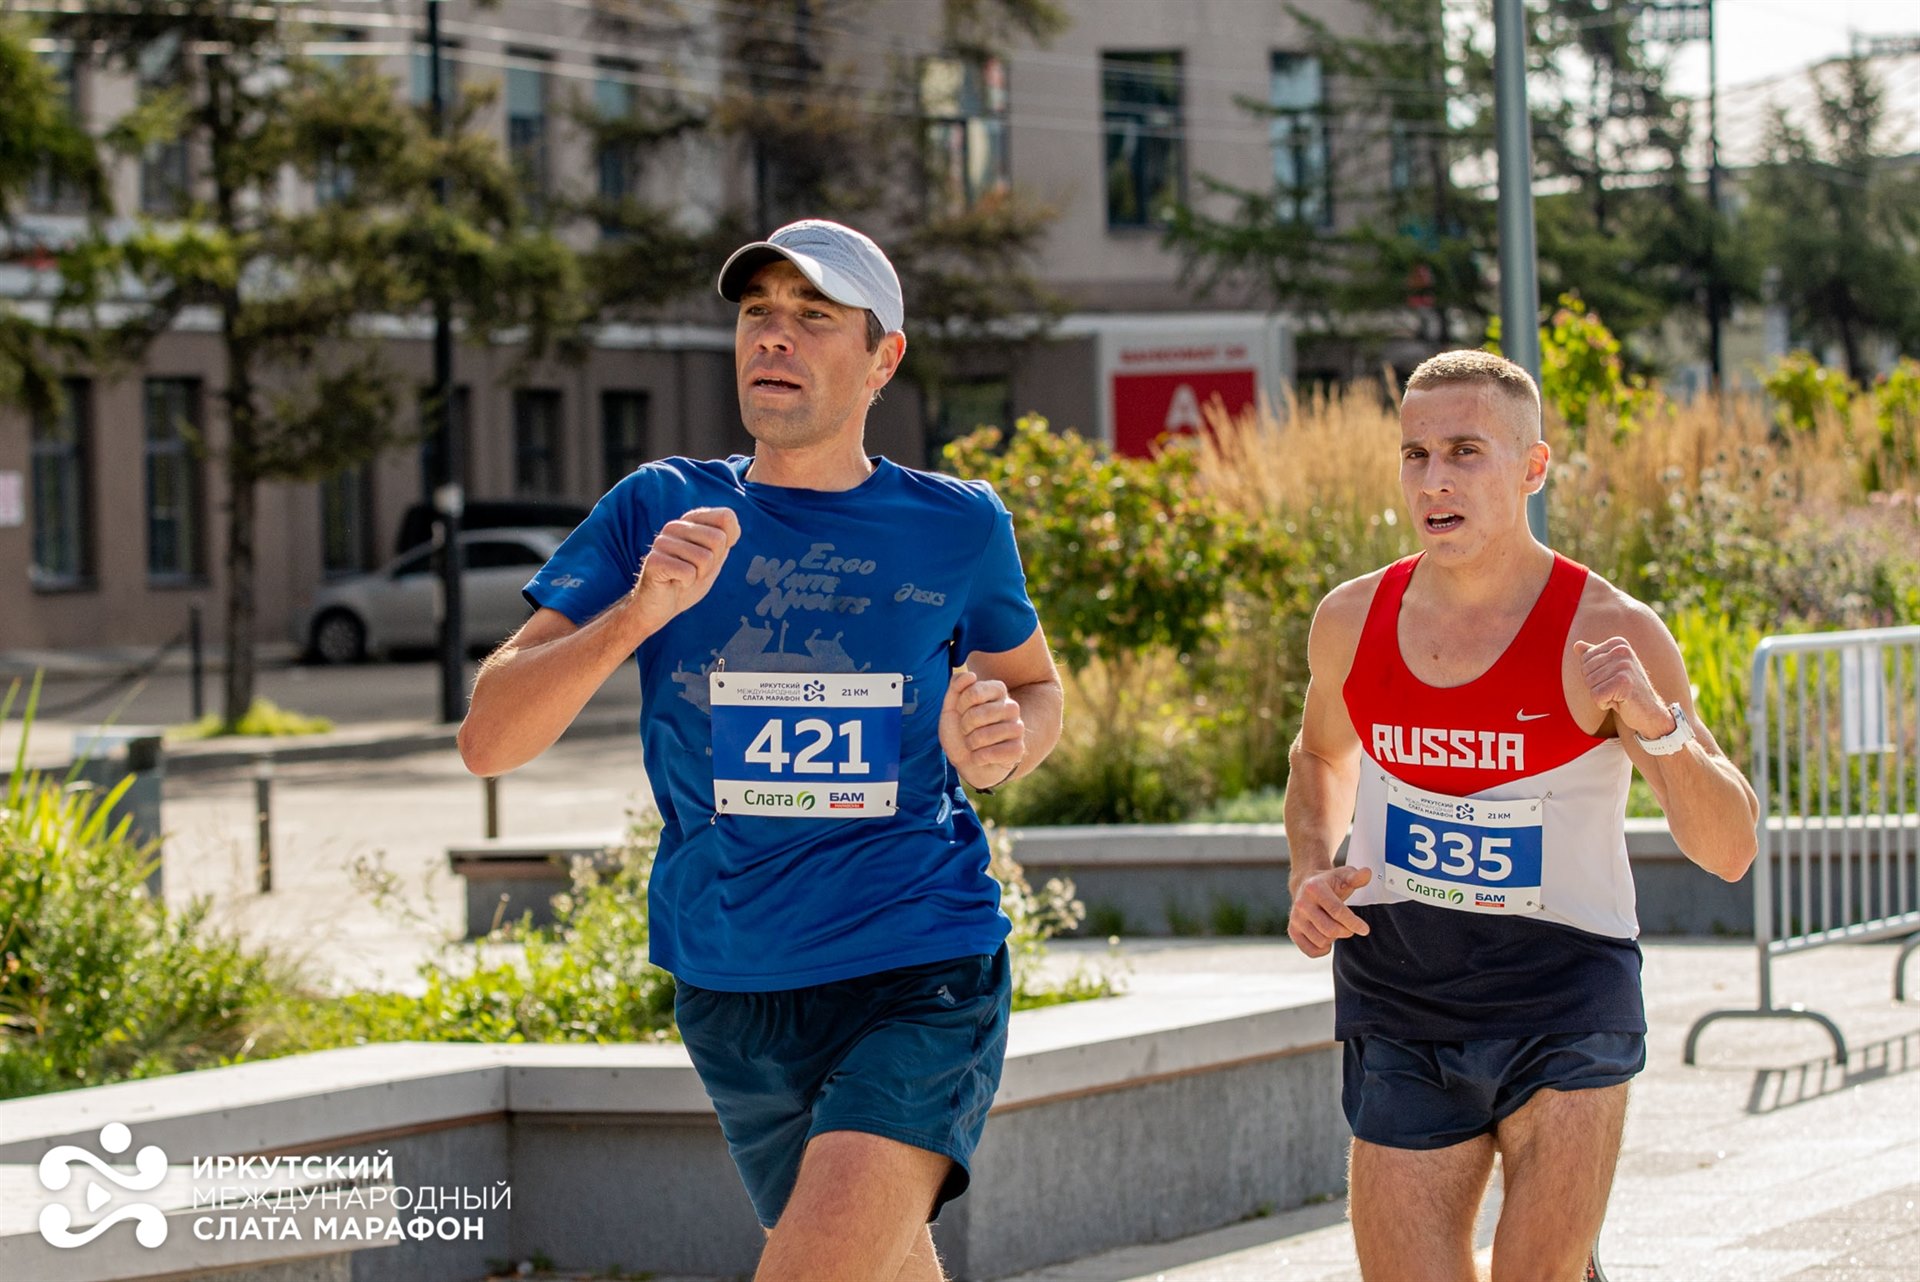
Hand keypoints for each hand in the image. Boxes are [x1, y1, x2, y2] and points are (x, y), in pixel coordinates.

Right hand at [630, 507, 740, 627]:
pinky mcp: (655, 560)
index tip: (710, 556)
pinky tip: (674, 583)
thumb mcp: (714, 560)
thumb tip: (733, 525)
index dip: (727, 543)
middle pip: (718, 538)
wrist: (661, 607)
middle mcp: (675, 526)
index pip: (726, 517)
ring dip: (699, 575)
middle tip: (694, 571)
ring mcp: (662, 542)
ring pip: (705, 558)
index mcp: (690, 521)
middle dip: (712, 563)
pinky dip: (687, 583)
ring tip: (683, 577)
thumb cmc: (688, 582)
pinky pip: (689, 572)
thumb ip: (724, 541)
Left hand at [940, 668, 1025, 789]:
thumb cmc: (960, 730)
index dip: (961, 705)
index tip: (961, 712)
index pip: (974, 691)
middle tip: (967, 731)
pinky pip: (991, 753)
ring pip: (984, 736)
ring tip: (974, 744)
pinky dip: (978, 758)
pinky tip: (982, 756)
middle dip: (965, 726)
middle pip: (978, 714)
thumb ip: (956, 686)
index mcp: (998, 690)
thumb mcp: (951, 707)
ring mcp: (1017, 728)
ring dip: (971, 744)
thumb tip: (971, 675)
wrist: (966, 760)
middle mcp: (1011, 707)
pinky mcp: (1018, 750)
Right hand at [1287, 866, 1371, 957]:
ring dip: (1334, 938)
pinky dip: (1323, 949)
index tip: (1364, 929)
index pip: (1337, 911)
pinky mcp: (1292, 931)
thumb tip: (1367, 873)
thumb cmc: (1328, 882)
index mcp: (1314, 888)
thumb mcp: (1343, 875)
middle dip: (1346, 931)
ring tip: (1336, 927)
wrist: (1305, 886)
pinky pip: (1311, 950)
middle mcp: (1301, 904)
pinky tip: (1327, 939)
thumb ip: (1356, 876)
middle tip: (1350, 927)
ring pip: (1322, 941)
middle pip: (1330, 929)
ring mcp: (1295, 918)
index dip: (1353, 923)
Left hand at [1575, 637, 1675, 740]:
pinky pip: (1596, 696)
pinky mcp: (1623, 682)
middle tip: (1617, 690)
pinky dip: (1604, 704)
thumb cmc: (1627, 691)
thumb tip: (1576, 645)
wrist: (1649, 712)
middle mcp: (1622, 650)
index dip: (1594, 676)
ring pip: (1590, 684)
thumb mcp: (1610, 671)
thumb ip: (1593, 657)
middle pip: (1586, 671)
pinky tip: (1621, 702)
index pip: (1585, 659)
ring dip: (1601, 696)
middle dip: (1596, 686)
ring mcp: (1624, 666)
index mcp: (1619, 644)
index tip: (1613, 679)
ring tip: (1619, 695)